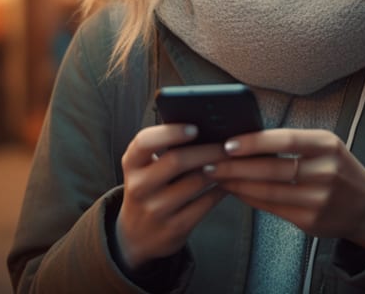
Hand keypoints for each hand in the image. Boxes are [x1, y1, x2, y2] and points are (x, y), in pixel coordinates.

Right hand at [114, 124, 230, 270]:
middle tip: (228, 144)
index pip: (144, 142)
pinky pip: (206, 202)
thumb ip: (164, 149)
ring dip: (219, 168)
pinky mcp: (175, 228)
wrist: (135, 237)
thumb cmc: (149, 191)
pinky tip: (230, 181)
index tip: (194, 128)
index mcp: (132, 164)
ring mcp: (156, 209)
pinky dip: (222, 189)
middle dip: (207, 150)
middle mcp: (139, 186)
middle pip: (177, 160)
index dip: (170, 132)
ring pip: (196, 181)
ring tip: (233, 159)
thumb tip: (205, 126)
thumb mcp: (144, 170)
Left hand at [205, 129, 364, 247]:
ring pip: (268, 191)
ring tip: (216, 176)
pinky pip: (271, 208)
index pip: (286, 140)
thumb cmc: (339, 170)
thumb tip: (246, 140)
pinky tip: (235, 191)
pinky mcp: (310, 220)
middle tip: (210, 162)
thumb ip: (293, 143)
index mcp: (328, 145)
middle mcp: (326, 171)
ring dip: (236, 183)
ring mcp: (319, 199)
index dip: (255, 142)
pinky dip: (249, 198)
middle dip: (235, 166)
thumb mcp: (326, 148)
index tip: (228, 143)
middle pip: (272, 168)